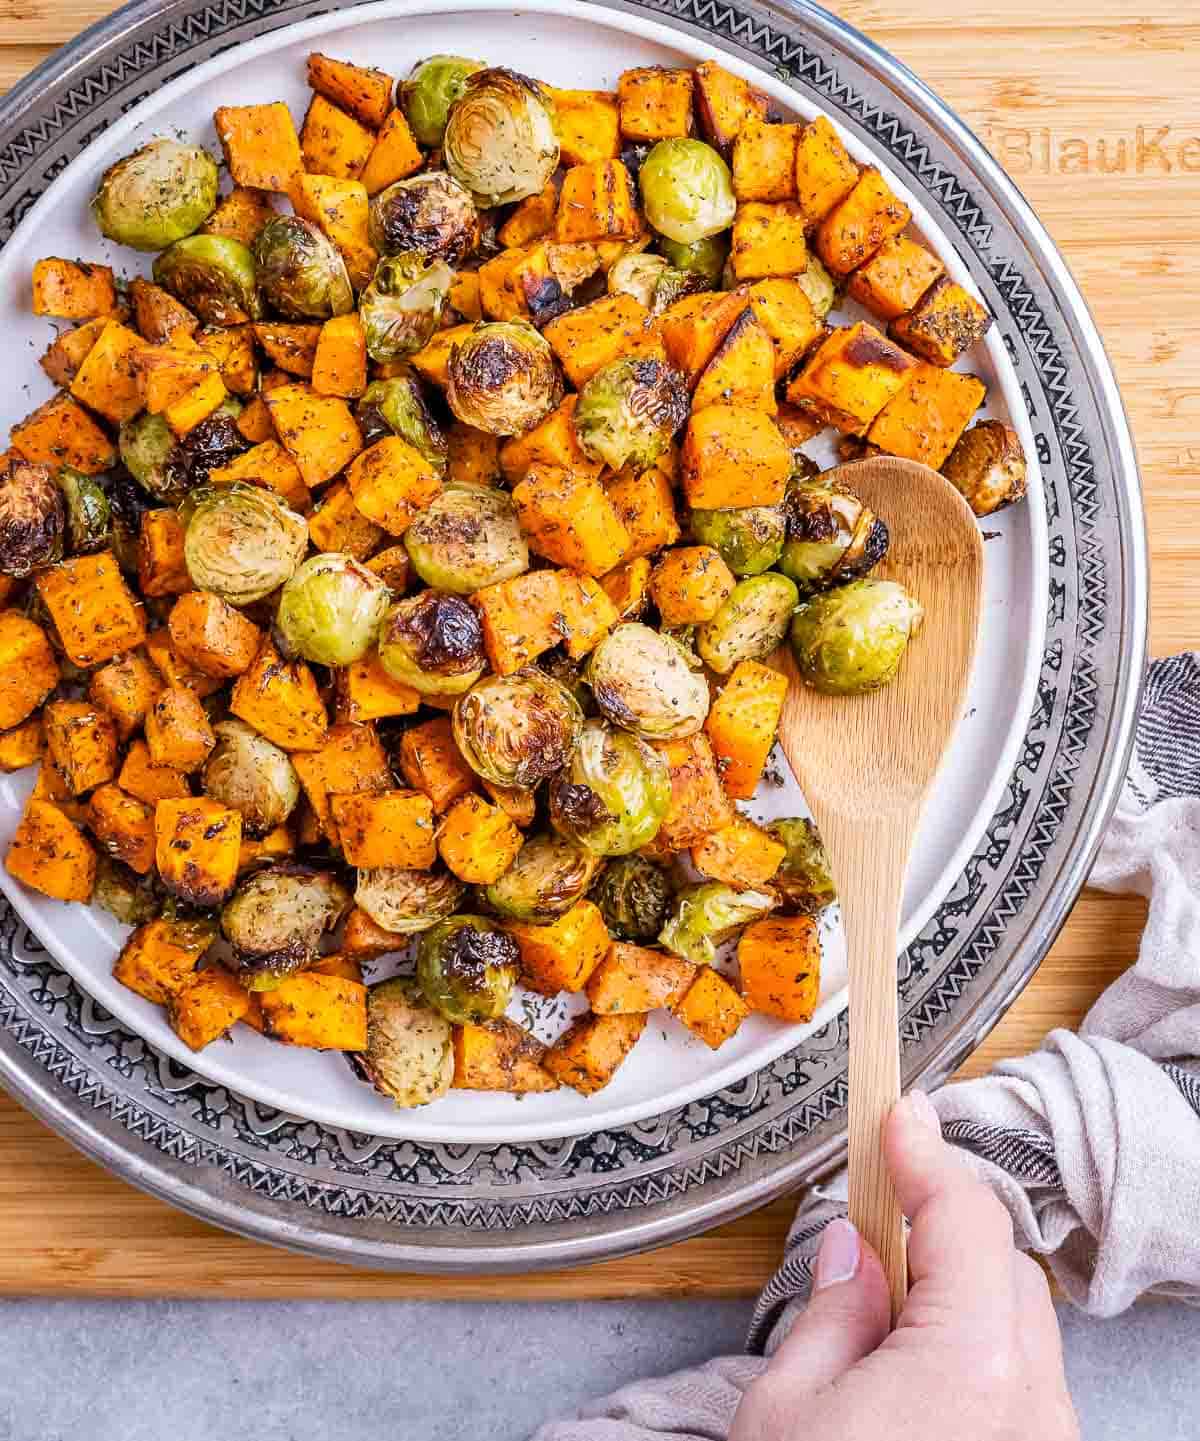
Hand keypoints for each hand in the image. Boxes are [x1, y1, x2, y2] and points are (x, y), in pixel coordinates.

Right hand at [732, 1092, 1077, 1440]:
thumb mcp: (787, 1407)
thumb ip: (831, 1314)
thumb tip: (854, 1249)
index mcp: (968, 1368)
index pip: (965, 1219)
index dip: (928, 1155)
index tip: (899, 1113)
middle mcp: (1030, 1404)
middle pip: (1002, 1270)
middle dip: (939, 1239)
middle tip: (868, 1238)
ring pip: (1018, 1328)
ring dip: (960, 1304)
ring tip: (880, 1333)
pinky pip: (1020, 1386)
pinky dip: (975, 1360)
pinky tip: (913, 1387)